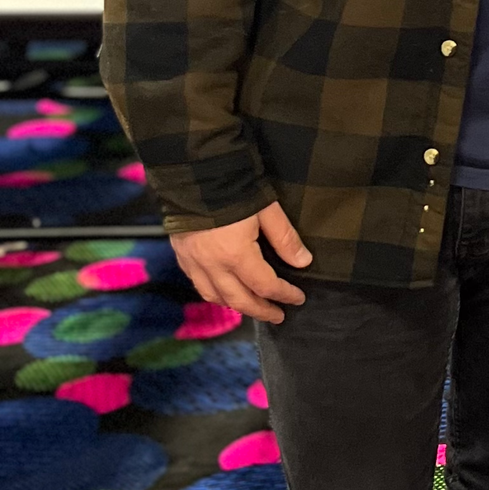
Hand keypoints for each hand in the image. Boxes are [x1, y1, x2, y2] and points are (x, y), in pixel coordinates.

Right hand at [172, 203, 311, 323]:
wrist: (195, 174)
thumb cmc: (235, 189)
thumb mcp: (268, 210)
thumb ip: (285, 238)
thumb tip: (303, 261)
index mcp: (235, 255)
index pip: (264, 285)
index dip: (284, 294)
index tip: (297, 299)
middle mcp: (212, 266)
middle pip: (239, 299)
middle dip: (261, 310)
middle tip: (278, 315)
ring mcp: (194, 263)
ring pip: (215, 297)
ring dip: (236, 306)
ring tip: (254, 307)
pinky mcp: (183, 256)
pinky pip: (199, 285)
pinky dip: (215, 294)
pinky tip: (225, 292)